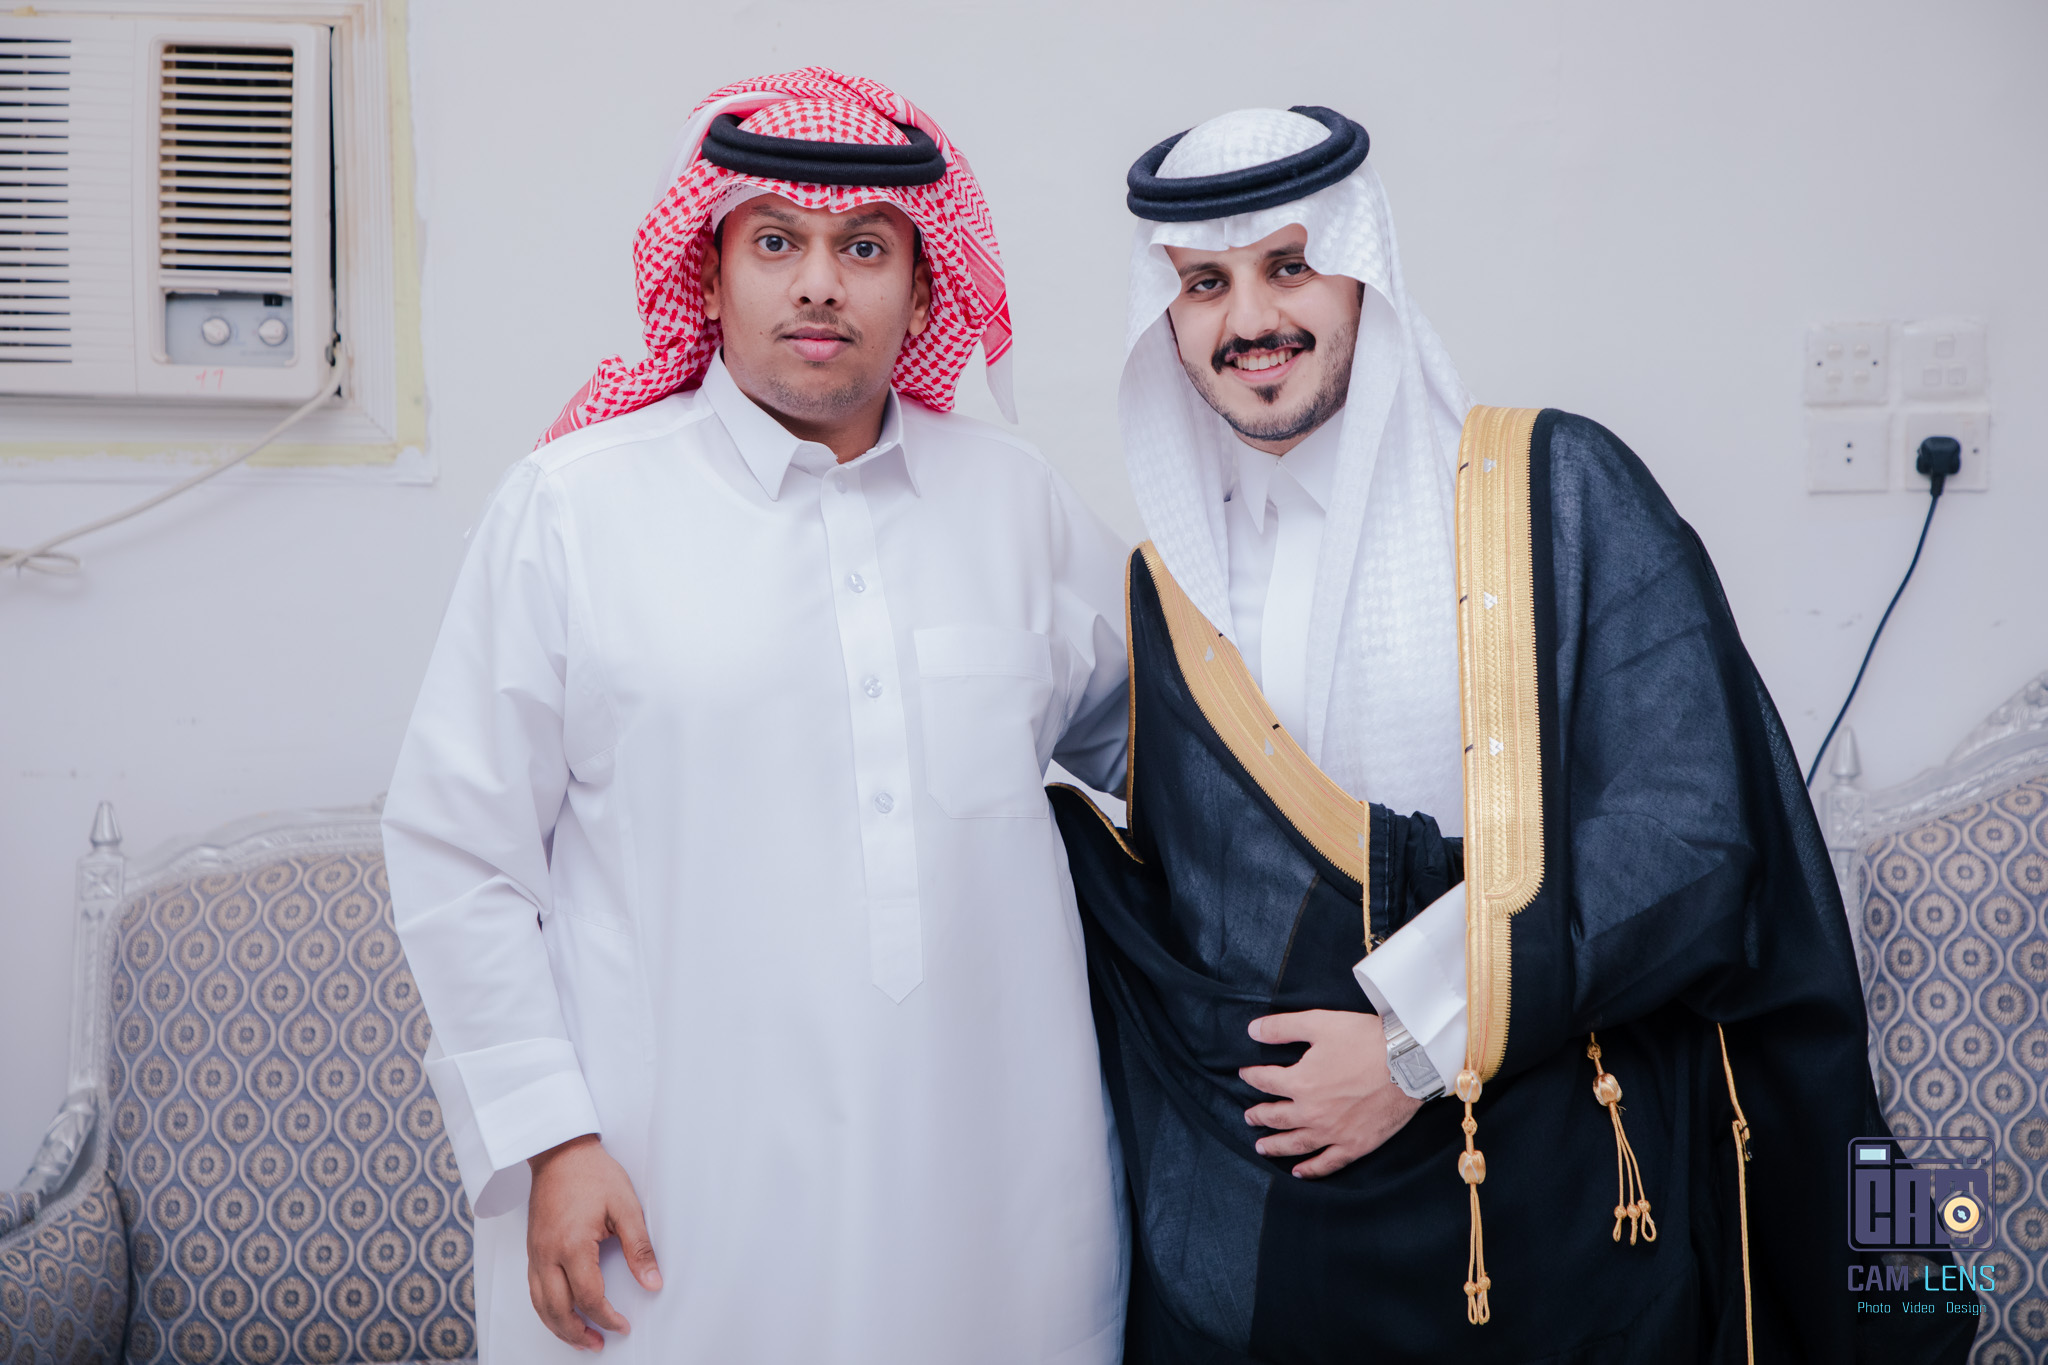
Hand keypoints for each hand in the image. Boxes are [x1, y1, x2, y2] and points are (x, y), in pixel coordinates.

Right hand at [526, 1134, 661, 1350]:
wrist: (559, 1152)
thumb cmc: (593, 1174)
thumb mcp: (625, 1207)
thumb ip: (639, 1248)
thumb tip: (653, 1283)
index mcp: (572, 1245)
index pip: (589, 1297)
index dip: (607, 1317)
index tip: (623, 1325)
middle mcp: (547, 1254)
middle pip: (557, 1310)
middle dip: (578, 1333)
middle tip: (600, 1343)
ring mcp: (535, 1252)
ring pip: (540, 1305)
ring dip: (559, 1327)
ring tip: (580, 1339)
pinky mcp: (530, 1248)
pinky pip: (532, 1289)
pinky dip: (545, 1310)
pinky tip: (559, 1314)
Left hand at [1239, 1010, 1422, 1178]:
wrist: (1408, 1063)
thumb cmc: (1365, 1040)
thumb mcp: (1319, 1023)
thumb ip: (1282, 1027)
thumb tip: (1252, 1030)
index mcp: (1301, 1082)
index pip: (1266, 1081)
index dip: (1252, 1076)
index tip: (1245, 1075)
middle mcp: (1312, 1112)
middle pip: (1276, 1117)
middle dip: (1259, 1116)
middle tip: (1249, 1117)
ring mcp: (1334, 1132)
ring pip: (1296, 1144)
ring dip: (1276, 1146)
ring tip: (1262, 1148)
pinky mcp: (1356, 1145)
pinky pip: (1328, 1163)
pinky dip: (1311, 1170)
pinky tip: (1299, 1172)